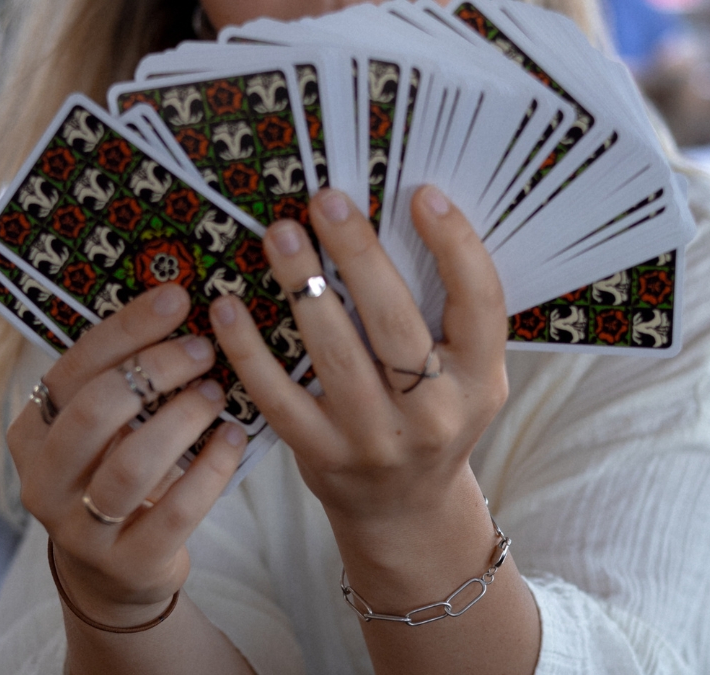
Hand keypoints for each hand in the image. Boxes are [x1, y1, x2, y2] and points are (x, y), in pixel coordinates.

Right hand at [6, 285, 247, 626]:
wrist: (114, 572)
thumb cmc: (113, 476)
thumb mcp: (102, 432)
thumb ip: (121, 382)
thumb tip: (179, 305)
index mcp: (32, 433)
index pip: (73, 368)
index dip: (126, 328)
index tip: (176, 297)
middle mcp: (43, 481)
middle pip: (93, 411)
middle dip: (153, 370)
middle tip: (202, 348)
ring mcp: (80, 529)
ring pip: (131, 464)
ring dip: (182, 419)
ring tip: (215, 392)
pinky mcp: (126, 563)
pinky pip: (173, 512)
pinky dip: (210, 470)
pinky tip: (233, 438)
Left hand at [209, 186, 507, 541]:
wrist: (405, 511)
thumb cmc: (432, 418)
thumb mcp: (466, 374)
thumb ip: (442, 313)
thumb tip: (394, 219)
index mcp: (480, 379)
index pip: (480, 303)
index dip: (455, 245)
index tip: (421, 194)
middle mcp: (435, 413)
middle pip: (396, 322)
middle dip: (358, 255)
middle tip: (326, 201)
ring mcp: (375, 439)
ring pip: (336, 355)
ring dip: (301, 288)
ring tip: (279, 234)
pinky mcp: (321, 455)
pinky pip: (278, 396)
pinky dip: (249, 350)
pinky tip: (229, 308)